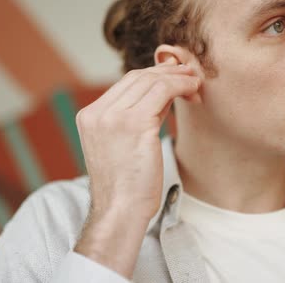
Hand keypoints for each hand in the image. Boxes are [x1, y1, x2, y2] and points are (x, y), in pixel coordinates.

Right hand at [73, 59, 200, 277]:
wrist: (121, 211)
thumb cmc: (127, 185)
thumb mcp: (121, 144)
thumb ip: (134, 117)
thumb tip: (163, 94)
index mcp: (89, 116)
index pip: (124, 84)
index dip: (153, 76)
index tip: (174, 79)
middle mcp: (97, 113)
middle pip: (137, 77)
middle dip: (167, 73)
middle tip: (189, 76)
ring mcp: (114, 117)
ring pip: (152, 81)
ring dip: (178, 78)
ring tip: (195, 83)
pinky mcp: (135, 123)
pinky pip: (163, 91)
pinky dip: (181, 86)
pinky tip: (193, 91)